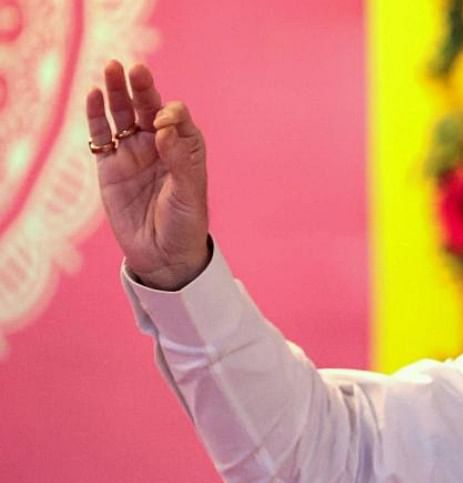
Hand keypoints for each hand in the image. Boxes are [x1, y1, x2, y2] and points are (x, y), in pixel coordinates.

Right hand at [86, 61, 209, 289]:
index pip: (177, 117)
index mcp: (184, 148)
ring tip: (111, 69)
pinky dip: (96, 115)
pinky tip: (94, 94)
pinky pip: (101, 136)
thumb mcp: (189, 193)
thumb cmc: (185, 223)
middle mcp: (159, 146)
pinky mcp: (110, 166)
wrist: (164, 254)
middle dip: (142, 88)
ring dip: (117, 93)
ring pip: (122, 116)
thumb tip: (163, 127)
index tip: (164, 123)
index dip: (171, 113)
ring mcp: (133, 154)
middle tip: (135, 69)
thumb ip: (178, 160)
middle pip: (148, 108)